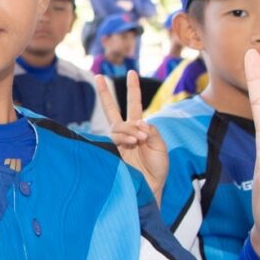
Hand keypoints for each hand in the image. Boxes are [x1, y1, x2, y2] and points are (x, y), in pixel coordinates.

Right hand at [95, 70, 165, 200]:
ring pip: (118, 125)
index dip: (133, 89)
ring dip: (130, 129)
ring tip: (140, 140)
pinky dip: (125, 137)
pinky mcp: (112, 151)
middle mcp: (126, 132)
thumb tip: (139, 121)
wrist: (150, 187)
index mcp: (139, 128)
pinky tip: (133, 142)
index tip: (131, 72)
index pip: (133, 104)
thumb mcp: (161, 147)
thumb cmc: (157, 169)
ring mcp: (118, 141)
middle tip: (97, 75)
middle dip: (104, 93)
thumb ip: (153, 131)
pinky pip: (115, 137)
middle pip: (112, 109)